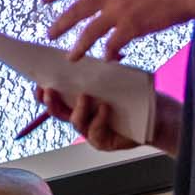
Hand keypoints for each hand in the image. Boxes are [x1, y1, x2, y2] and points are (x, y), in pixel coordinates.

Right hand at [32, 85, 182, 156]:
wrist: (155, 116)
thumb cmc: (133, 96)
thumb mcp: (112, 79)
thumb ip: (96, 72)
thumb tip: (81, 52)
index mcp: (78, 101)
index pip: (55, 98)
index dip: (43, 93)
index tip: (39, 81)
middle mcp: (80, 117)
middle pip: (57, 112)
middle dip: (51, 102)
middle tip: (49, 90)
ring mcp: (89, 131)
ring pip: (75, 122)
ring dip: (78, 109)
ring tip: (85, 96)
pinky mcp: (102, 141)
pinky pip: (95, 131)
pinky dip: (99, 119)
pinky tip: (105, 109)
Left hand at [43, 0, 194, 61]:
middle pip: (76, 11)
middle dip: (60, 24)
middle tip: (49, 34)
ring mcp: (120, 10)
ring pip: (89, 33)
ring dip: (78, 47)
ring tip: (71, 58)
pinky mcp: (133, 27)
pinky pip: (113, 45)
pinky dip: (110, 54)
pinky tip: (109, 59)